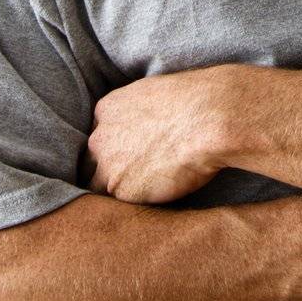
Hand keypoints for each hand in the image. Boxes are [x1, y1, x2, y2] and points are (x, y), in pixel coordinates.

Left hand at [80, 66, 228, 203]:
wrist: (207, 119)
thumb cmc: (194, 103)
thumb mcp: (155, 94)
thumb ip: (140, 112)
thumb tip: (149, 122)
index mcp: (107, 109)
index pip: (100, 135)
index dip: (114, 148)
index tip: (129, 156)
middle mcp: (100, 136)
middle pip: (93, 161)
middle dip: (110, 169)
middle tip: (135, 177)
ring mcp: (107, 164)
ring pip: (100, 185)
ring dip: (118, 190)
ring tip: (139, 196)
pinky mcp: (120, 189)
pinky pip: (118, 204)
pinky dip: (131, 205)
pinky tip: (149, 201)